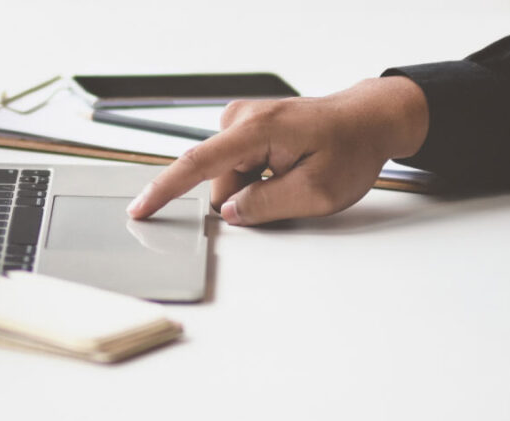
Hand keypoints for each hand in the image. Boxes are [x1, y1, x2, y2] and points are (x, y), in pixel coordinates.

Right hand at [127, 76, 430, 225]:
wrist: (369, 120)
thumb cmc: (352, 148)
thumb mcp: (317, 192)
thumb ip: (268, 206)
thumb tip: (230, 213)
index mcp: (257, 130)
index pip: (198, 164)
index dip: (165, 190)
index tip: (139, 210)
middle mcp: (243, 118)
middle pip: (220, 180)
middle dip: (246, 199)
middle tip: (294, 192)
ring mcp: (244, 122)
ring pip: (230, 178)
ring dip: (257, 189)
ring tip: (298, 175)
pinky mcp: (249, 129)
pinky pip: (240, 168)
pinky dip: (260, 178)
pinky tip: (290, 169)